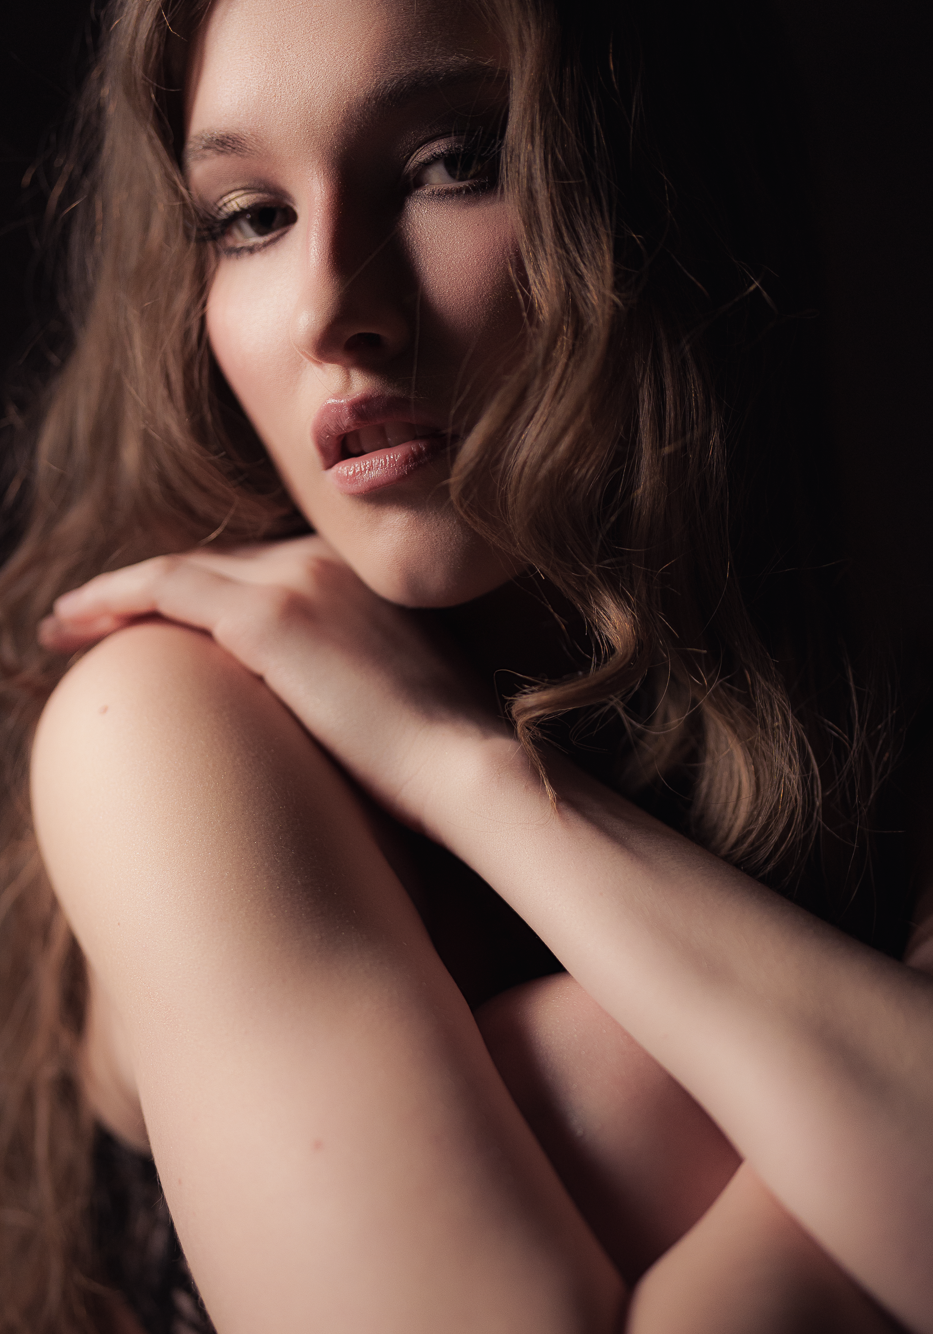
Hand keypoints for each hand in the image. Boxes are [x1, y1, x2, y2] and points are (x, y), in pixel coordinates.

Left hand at [38, 535, 509, 833]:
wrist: (466, 769)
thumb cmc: (440, 763)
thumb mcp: (394, 702)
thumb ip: (349, 681)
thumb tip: (314, 717)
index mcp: (360, 581)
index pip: (259, 571)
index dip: (199, 592)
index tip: (158, 624)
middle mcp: (326, 564)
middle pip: (215, 565)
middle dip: (149, 590)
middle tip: (88, 622)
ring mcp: (299, 582)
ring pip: (180, 569)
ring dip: (113, 593)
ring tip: (64, 626)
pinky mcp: (270, 616)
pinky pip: (167, 586)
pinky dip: (114, 596)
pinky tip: (74, 624)